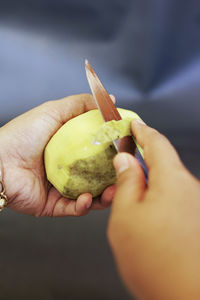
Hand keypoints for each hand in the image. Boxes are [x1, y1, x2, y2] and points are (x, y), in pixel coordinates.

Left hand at [0, 94, 114, 216]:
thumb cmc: (22, 135)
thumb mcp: (54, 111)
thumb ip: (82, 105)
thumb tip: (111, 100)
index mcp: (69, 149)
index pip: (99, 152)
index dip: (115, 153)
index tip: (128, 152)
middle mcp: (67, 169)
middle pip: (98, 176)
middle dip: (113, 179)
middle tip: (124, 176)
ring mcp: (61, 188)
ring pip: (90, 196)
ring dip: (104, 197)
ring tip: (111, 192)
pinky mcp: (52, 206)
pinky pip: (73, 208)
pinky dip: (83, 206)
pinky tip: (86, 199)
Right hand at [108, 119, 199, 299]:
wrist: (187, 296)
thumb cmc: (155, 260)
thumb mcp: (126, 216)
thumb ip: (126, 183)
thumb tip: (125, 161)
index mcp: (172, 180)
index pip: (157, 143)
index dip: (143, 131)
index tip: (134, 125)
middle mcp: (189, 188)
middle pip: (164, 165)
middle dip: (143, 165)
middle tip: (123, 170)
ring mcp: (195, 204)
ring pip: (168, 185)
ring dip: (150, 188)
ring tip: (132, 207)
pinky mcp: (196, 219)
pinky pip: (175, 200)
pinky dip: (159, 202)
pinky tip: (148, 221)